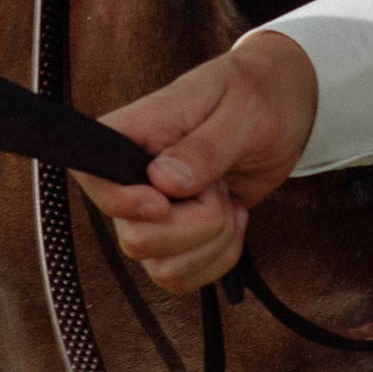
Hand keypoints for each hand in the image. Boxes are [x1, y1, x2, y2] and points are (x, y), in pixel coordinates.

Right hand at [79, 28, 320, 294]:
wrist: (281, 109)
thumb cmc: (257, 94)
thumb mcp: (243, 111)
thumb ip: (204, 147)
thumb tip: (162, 182)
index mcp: (135, 132)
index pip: (91, 176)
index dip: (123, 203)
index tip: (166, 200)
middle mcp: (132, 177)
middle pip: (135, 238)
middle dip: (196, 225)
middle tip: (219, 185)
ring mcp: (150, 213)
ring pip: (160, 267)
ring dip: (212, 243)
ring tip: (228, 199)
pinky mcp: (174, 238)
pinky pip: (180, 278)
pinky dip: (217, 260)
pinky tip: (233, 221)